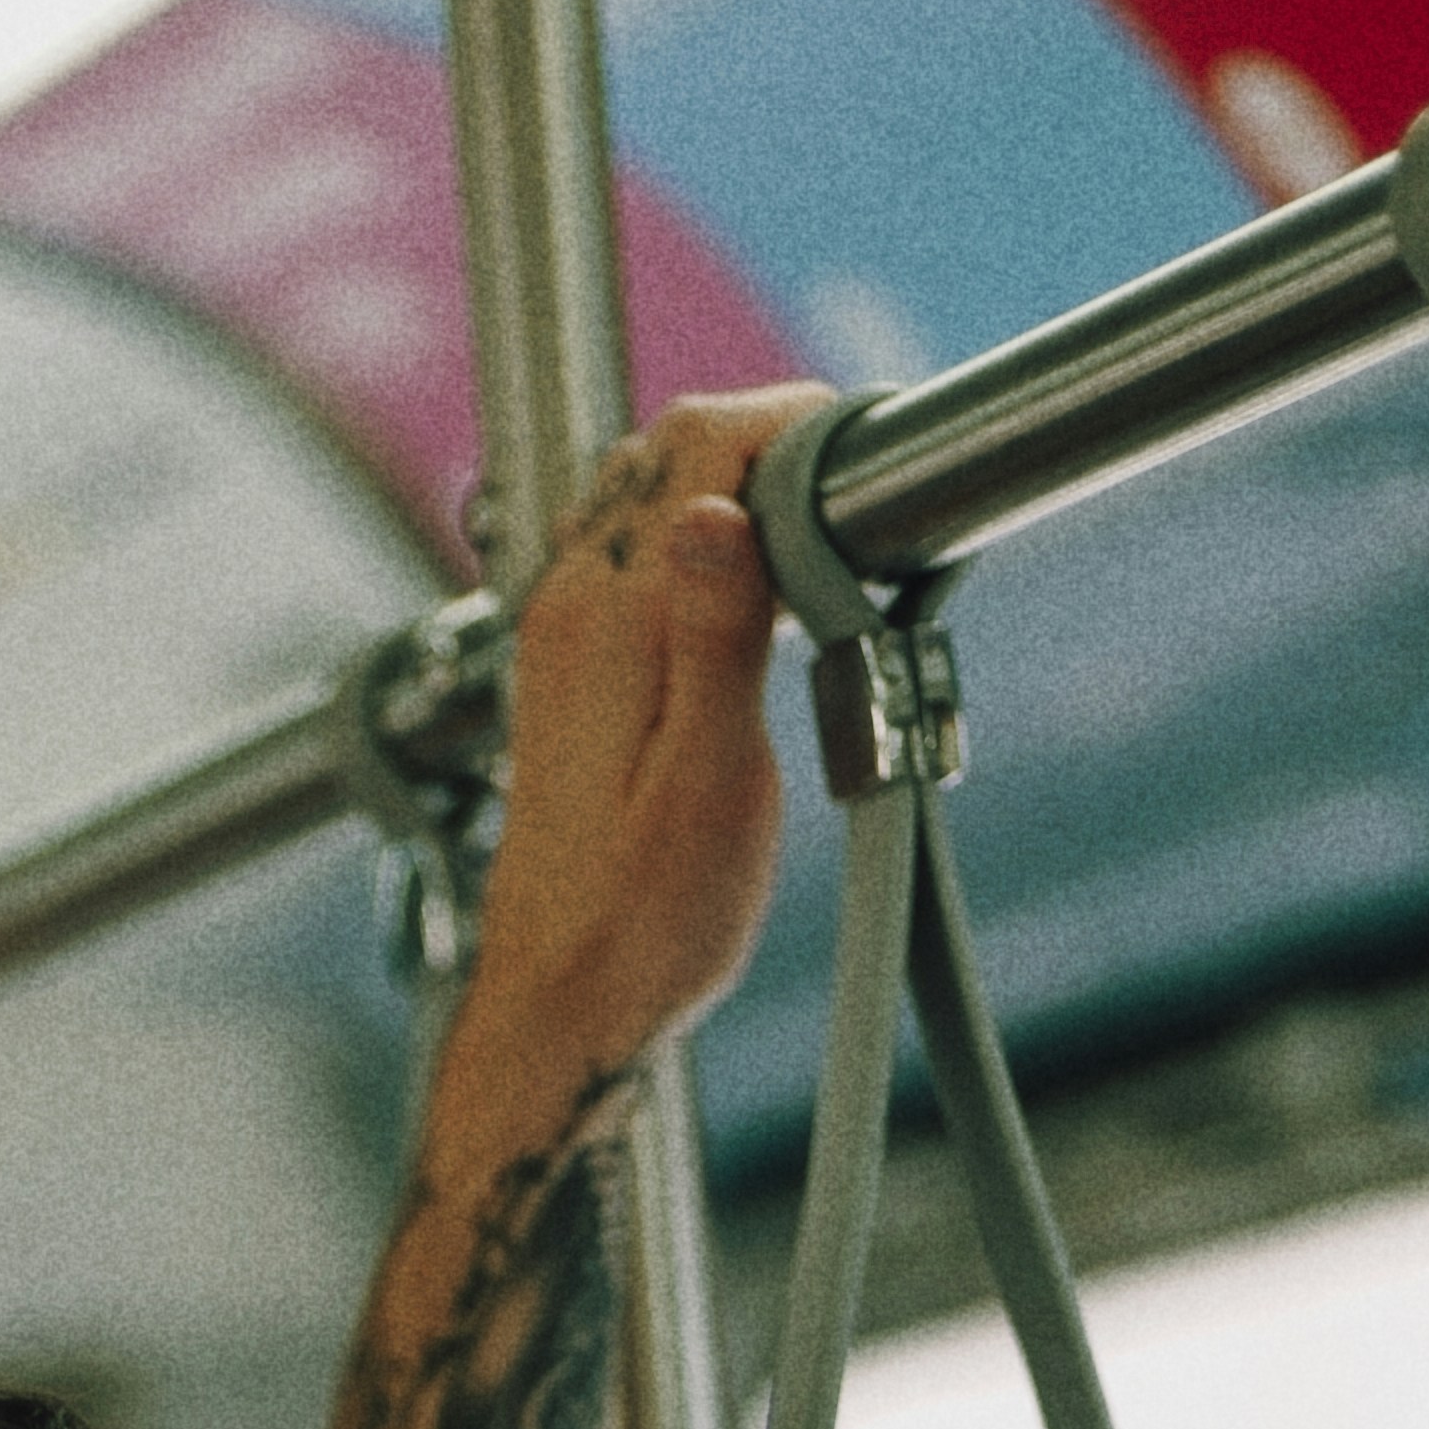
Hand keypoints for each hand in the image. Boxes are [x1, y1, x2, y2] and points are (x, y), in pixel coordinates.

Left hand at [465, 388, 821, 1099]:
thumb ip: (715, 637)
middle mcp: (570, 606)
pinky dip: (706, 540)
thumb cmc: (646, 924)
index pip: (698, 444)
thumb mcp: (709, 785)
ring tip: (824, 544)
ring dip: (739, 487)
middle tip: (861, 502)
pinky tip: (759, 598)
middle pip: (670, 449)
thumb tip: (715, 512)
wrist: (564, 1007)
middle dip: (771, 442)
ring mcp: (561, 633)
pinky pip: (636, 553)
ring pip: (650, 494)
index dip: (792, 421)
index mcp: (608, 619)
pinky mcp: (570, 670)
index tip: (868, 457)